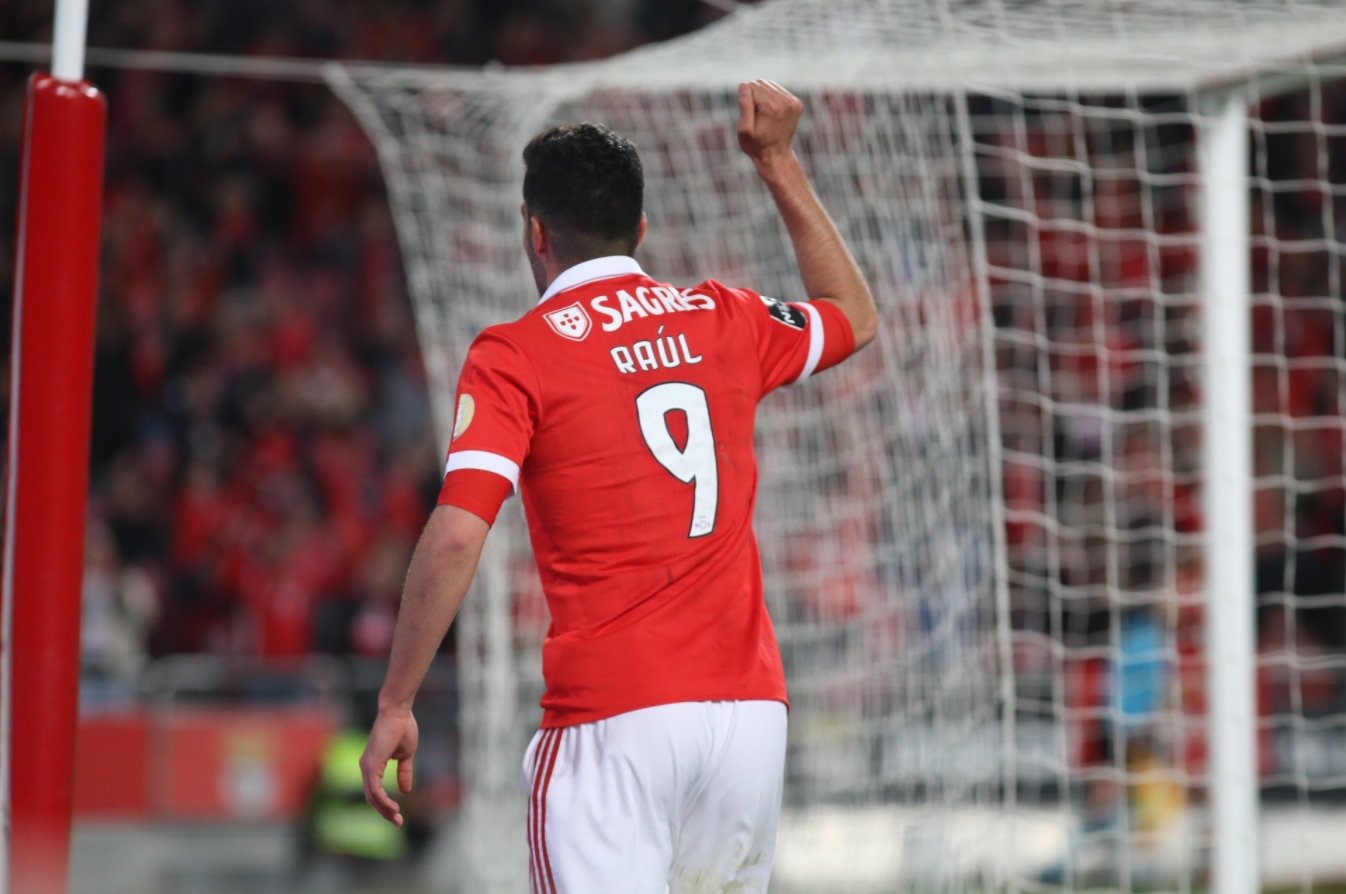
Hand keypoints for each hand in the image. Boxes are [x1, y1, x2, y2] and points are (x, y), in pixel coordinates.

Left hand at [360, 707, 418, 826]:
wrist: (399, 712)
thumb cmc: (402, 728)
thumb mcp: (406, 755)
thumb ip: (404, 772)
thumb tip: (405, 790)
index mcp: (373, 765)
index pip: (376, 792)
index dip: (386, 805)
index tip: (399, 816)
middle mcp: (366, 767)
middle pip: (372, 798)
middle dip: (385, 812)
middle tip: (398, 823)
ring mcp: (367, 766)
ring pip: (372, 797)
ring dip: (385, 810)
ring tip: (397, 818)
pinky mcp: (371, 764)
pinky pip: (375, 789)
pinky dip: (383, 801)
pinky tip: (393, 807)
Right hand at [737, 79, 803, 163]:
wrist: (775, 156)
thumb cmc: (756, 145)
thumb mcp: (744, 129)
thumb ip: (744, 105)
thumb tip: (744, 84)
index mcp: (771, 106)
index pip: (751, 86)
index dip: (746, 101)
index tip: (751, 117)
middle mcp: (785, 101)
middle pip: (761, 83)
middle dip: (755, 97)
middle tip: (757, 117)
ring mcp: (793, 102)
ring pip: (770, 85)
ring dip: (763, 97)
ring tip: (764, 116)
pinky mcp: (797, 103)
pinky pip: (779, 91)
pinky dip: (772, 99)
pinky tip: (772, 114)